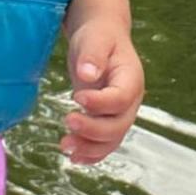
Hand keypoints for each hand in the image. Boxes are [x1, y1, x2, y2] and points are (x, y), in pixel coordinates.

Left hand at [61, 19, 144, 164]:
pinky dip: (91, 154)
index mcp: (131, 79)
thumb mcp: (95, 38)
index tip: (77, 97)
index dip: (101, 103)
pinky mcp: (107, 120)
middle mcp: (130, 101)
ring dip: (89, 147)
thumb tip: (87, 74)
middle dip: (93, 130)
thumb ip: (92, 55)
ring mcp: (120, 113)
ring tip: (64, 145)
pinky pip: (104, 144)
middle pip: (118, 125)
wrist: (102, 39)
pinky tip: (73, 157)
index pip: (121, 98)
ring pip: (111, 139)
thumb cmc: (98, 36)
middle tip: (67, 120)